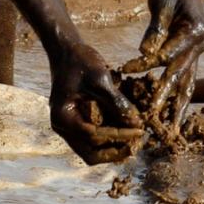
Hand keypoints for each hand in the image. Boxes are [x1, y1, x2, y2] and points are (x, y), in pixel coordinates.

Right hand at [49, 41, 140, 163]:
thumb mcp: (99, 79)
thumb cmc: (79, 61)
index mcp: (63, 118)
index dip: (119, 135)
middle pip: (90, 153)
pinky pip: (93, 137)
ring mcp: (69, 127)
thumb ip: (116, 102)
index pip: (94, 136)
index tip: (139, 130)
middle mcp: (63, 128)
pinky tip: (126, 130)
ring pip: (91, 149)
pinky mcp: (77, 121)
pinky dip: (109, 137)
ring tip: (134, 141)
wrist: (66, 50)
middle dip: (114, 151)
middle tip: (136, 144)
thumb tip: (136, 123)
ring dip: (112, 147)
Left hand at [122, 0, 203, 127]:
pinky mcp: (189, 53)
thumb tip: (145, 53)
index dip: (147, 64)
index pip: (168, 54)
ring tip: (170, 131)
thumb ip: (156, 29)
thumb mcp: (163, 2)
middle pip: (182, 77)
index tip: (127, 70)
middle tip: (153, 119)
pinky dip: (175, 95)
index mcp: (194, 31)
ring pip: (187, 84)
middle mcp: (199, 45)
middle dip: (167, 100)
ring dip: (177, 107)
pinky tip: (167, 113)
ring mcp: (196, 51)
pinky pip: (183, 78)